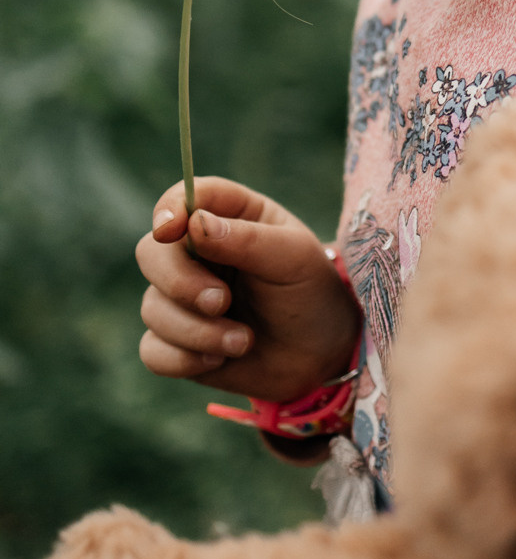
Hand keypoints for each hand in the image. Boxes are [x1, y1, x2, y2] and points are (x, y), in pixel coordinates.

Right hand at [135, 176, 361, 402]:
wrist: (321, 355)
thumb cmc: (310, 294)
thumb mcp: (294, 260)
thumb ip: (248, 240)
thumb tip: (195, 224)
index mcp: (229, 217)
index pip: (184, 198)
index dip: (169, 208)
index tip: (168, 230)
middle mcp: (196, 254)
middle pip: (151, 254)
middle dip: (180, 282)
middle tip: (222, 302)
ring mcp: (182, 298)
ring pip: (152, 308)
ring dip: (197, 331)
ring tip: (243, 341)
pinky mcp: (177, 341)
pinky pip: (153, 350)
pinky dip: (183, 359)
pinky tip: (220, 360)